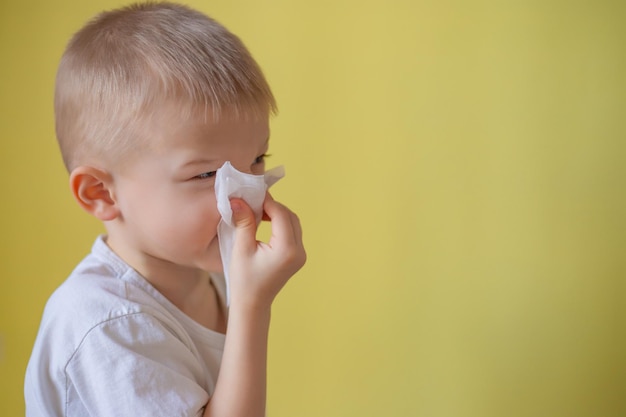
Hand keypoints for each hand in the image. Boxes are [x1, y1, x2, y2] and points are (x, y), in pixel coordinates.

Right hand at [228, 193, 305, 309]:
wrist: (252, 304)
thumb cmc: (244, 280)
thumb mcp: (241, 249)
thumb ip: (244, 222)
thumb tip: (238, 199)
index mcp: (287, 250)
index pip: (280, 214)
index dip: (267, 201)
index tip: (251, 194)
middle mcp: (299, 251)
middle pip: (290, 216)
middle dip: (272, 206)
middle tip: (253, 201)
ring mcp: (301, 255)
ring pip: (293, 222)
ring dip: (277, 213)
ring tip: (256, 211)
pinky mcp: (298, 256)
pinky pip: (292, 232)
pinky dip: (280, 223)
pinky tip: (264, 221)